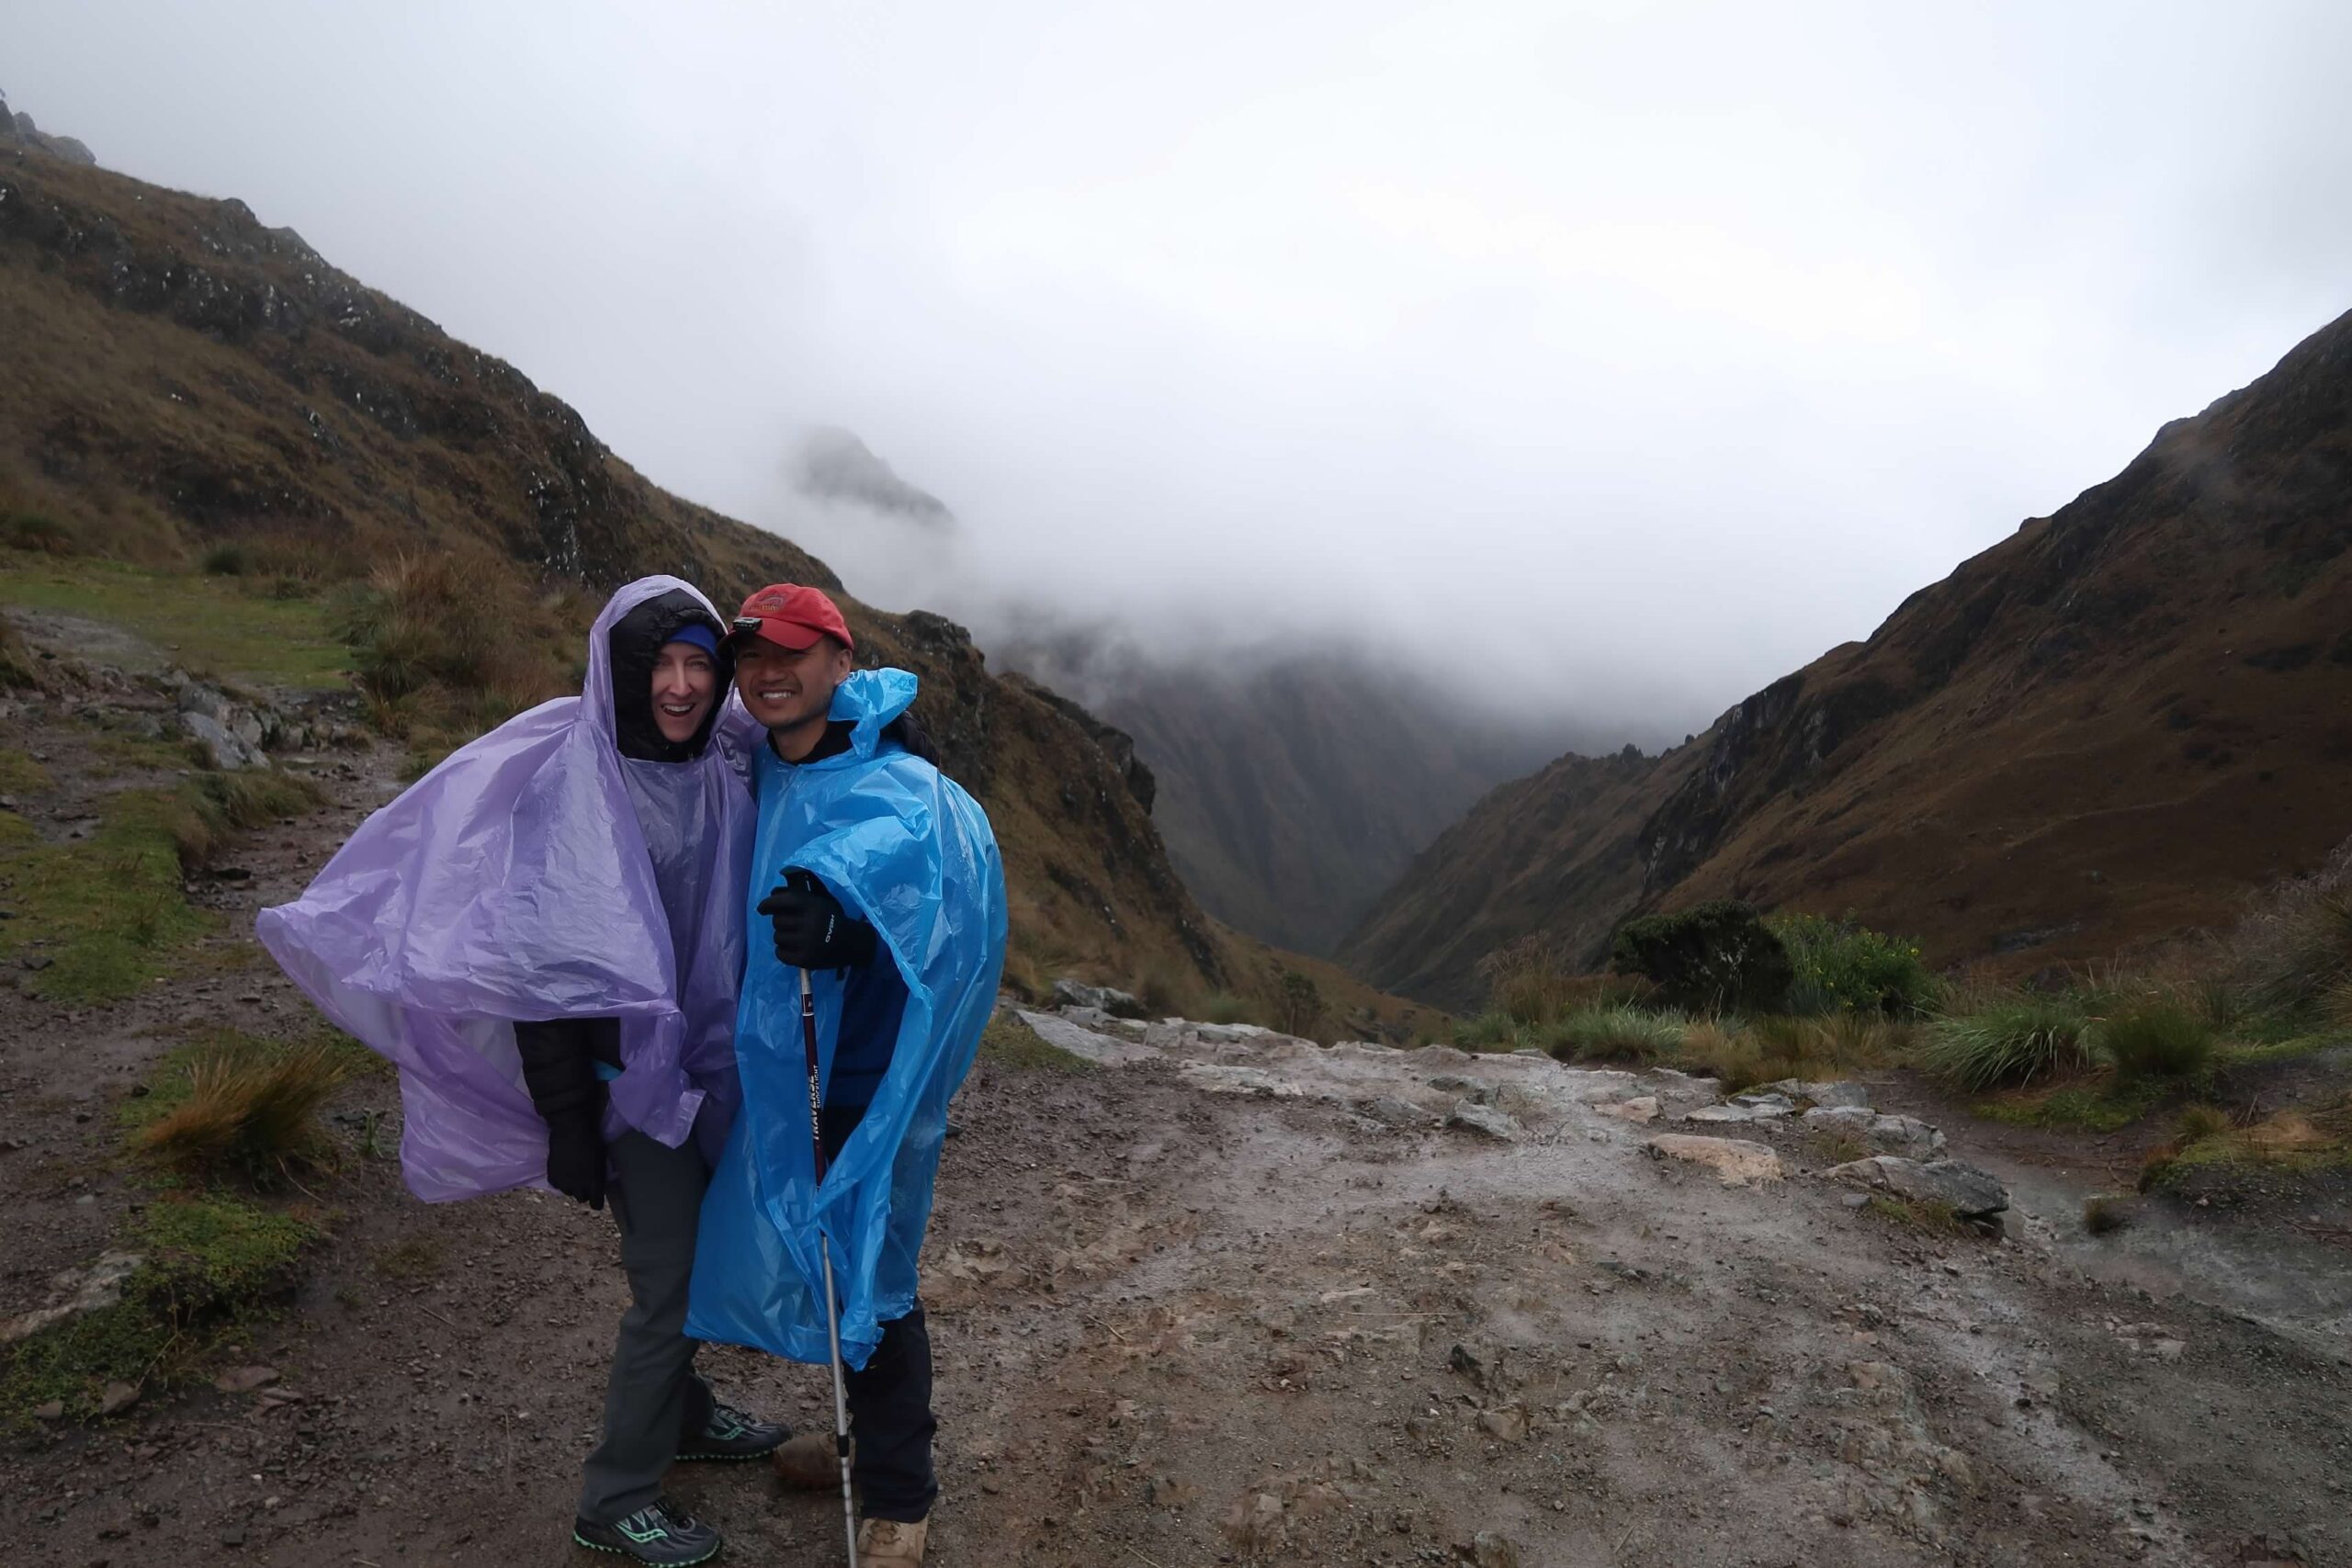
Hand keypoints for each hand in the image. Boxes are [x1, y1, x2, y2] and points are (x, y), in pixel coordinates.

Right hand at [545, 1113, 606, 1209]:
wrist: (571, 1129)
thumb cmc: (592, 1141)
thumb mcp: (601, 1160)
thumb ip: (599, 1176)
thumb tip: (598, 1183)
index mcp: (594, 1184)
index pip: (596, 1205)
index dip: (597, 1200)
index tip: (596, 1195)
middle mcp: (579, 1188)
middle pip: (582, 1198)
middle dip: (583, 1190)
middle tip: (583, 1178)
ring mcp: (564, 1184)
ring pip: (568, 1191)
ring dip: (571, 1184)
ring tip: (572, 1170)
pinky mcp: (552, 1178)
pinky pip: (557, 1184)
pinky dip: (559, 1178)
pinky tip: (562, 1166)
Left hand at [757, 875, 878, 969]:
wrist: (851, 943)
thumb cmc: (832, 918)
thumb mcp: (821, 900)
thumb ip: (799, 893)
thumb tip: (773, 892)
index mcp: (812, 906)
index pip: (782, 902)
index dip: (768, 904)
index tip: (762, 909)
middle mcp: (809, 923)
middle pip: (777, 921)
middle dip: (781, 922)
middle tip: (791, 924)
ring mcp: (806, 943)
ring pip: (778, 937)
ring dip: (783, 936)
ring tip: (795, 937)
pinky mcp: (805, 960)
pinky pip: (781, 954)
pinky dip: (783, 951)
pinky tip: (793, 948)